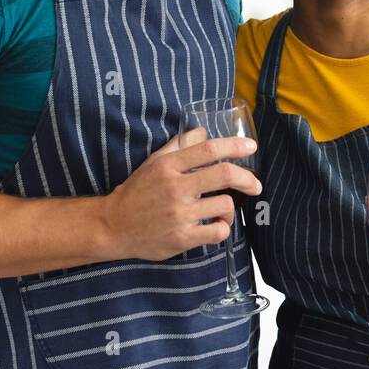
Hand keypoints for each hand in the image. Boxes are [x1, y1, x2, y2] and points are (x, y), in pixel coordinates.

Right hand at [101, 131, 261, 261]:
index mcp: (169, 166)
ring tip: (222, 209)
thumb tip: (202, 131)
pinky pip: (218, 231)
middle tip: (255, 184)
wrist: (114, 226)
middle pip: (224, 175)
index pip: (208, 149)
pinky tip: (216, 225)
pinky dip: (223, 227)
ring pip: (224, 204)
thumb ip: (179, 147)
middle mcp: (176, 188)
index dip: (234, 145)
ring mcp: (180, 214)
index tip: (251, 147)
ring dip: (230, 207)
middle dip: (247, 178)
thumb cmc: (136, 193)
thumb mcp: (154, 163)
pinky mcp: (182, 238)